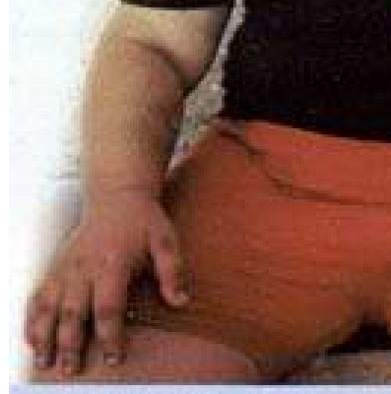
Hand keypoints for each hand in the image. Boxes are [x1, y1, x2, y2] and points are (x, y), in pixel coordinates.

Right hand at [24, 189, 188, 374]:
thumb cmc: (144, 222)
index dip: (110, 334)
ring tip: (45, 362)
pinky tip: (31, 340)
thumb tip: (181, 302)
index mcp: (112, 263)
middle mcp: (83, 268)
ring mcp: (65, 268)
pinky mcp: (55, 267)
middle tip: (72, 371)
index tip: (114, 357)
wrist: (116, 196)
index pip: (108, 307)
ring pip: (48, 308)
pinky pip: (38, 296)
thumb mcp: (166, 240)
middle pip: (72, 313)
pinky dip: (32, 319)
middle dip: (70, 344)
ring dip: (44, 336)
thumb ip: (173, 271)